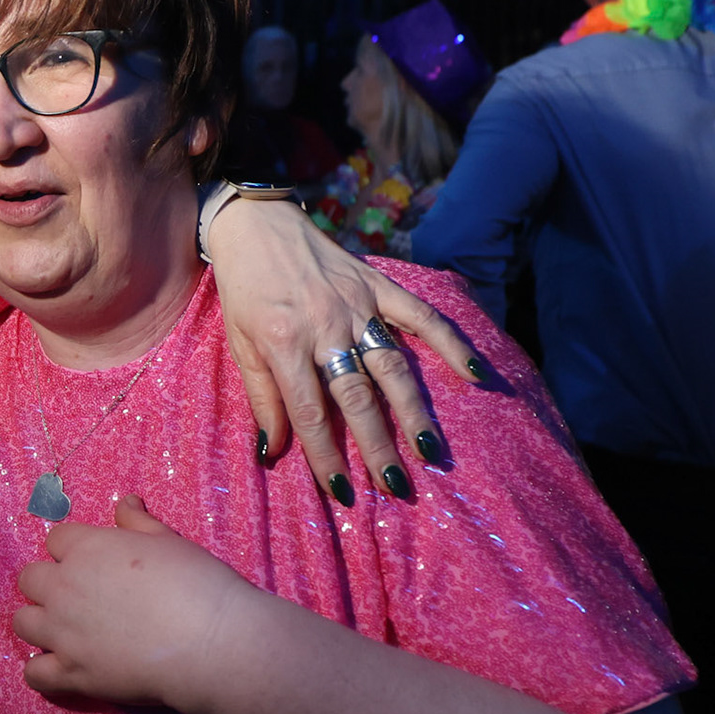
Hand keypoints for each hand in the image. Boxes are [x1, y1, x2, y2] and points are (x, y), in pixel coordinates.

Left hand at [15, 495, 253, 709]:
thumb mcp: (168, 540)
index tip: (91, 563)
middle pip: (29, 579)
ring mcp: (63, 633)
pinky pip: (33, 673)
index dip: (72, 550)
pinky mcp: (71, 673)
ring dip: (40, 624)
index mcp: (86, 549)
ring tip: (65, 631)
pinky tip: (63, 668)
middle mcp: (64, 587)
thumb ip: (137, 522)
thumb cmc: (194, 582)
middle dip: (48, 584)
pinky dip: (43, 671)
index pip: (56, 539)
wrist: (208, 641)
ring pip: (22, 623)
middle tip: (77, 597)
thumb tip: (125, 502)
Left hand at [206, 199, 481, 498]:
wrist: (254, 221)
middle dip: (377, 445)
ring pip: (393, 365)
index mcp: (283, 342)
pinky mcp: (378, 284)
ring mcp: (356, 304)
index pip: (310, 412)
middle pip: (357, 396)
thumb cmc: (243, 288)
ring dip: (414, 411)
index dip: (326, 456)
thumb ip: (261, 397)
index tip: (342, 492)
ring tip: (430, 451)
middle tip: (396, 486)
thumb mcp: (239, 343)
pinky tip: (475, 374)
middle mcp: (324, 325)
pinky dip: (450, 344)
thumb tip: (273, 450)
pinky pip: (420, 317)